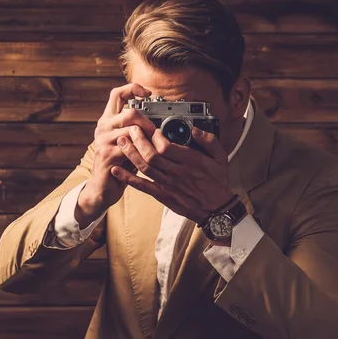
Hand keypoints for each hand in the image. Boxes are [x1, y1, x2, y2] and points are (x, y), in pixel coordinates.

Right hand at [76, 83, 157, 225]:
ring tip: (150, 149)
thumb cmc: (119, 165)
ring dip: (146, 140)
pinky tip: (143, 160)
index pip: (117, 94)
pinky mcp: (106, 154)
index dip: (133, 89)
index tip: (148, 93)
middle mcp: (103, 127)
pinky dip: (141, 153)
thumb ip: (136, 129)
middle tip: (154, 134)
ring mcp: (103, 140)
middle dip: (148, 123)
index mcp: (108, 120)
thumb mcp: (128, 143)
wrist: (102, 188)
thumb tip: (158, 120)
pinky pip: (129, 148)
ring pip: (131, 130)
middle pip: (130, 112)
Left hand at [110, 126, 233, 223]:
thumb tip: (195, 130)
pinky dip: (128, 178)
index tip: (151, 129)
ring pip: (145, 168)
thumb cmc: (217, 183)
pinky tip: (117, 170)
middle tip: (129, 130)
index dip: (156, 137)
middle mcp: (177, 173)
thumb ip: (209, 140)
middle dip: (138, 141)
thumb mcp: (221, 158)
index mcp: (191, 161)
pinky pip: (143, 186)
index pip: (167, 147)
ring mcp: (168, 185)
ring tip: (120, 143)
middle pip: (152, 156)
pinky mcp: (163, 195)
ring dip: (131, 155)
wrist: (216, 210)